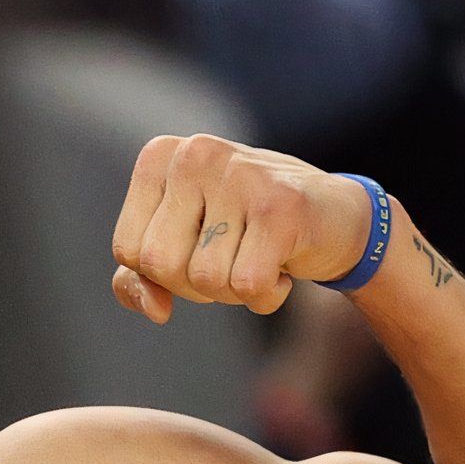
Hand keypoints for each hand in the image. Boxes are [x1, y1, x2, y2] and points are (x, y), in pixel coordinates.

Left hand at [110, 134, 372, 322]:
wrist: (336, 217)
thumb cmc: (247, 230)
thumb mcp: (183, 246)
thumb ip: (141, 279)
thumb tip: (154, 309)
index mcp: (160, 157)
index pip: (128, 250)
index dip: (163, 274)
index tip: (201, 251)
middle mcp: (195, 154)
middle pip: (160, 265)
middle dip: (195, 286)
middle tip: (232, 261)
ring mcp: (238, 175)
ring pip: (204, 279)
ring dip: (234, 292)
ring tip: (260, 258)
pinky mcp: (280, 205)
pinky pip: (247, 285)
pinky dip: (265, 297)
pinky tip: (282, 269)